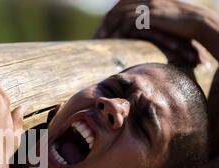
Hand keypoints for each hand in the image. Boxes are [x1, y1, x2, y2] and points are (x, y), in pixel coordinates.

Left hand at [94, 0, 215, 64]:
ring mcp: (144, 6)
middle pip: (114, 12)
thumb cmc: (174, 26)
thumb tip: (127, 37)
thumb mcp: (154, 23)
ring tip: (102, 42)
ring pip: (119, 16)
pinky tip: (116, 40)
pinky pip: (129, 21)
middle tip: (95, 40)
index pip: (116, 10)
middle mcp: (141, 1)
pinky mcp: (149, 14)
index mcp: (140, 1)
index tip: (98, 36)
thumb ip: (140, 26)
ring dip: (109, 30)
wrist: (193, 21)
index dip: (106, 22)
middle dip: (104, 26)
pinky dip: (120, 31)